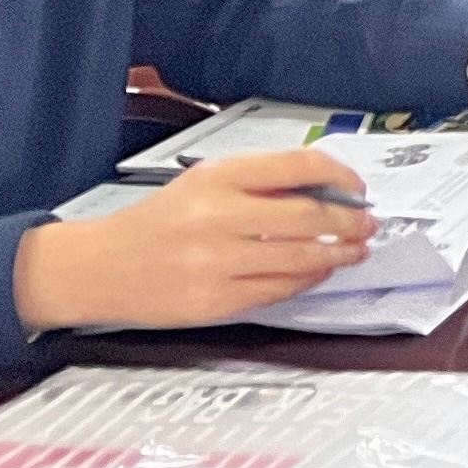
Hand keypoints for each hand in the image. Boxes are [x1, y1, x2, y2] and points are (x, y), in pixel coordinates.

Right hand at [13, 148, 376, 331]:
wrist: (98, 268)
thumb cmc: (157, 222)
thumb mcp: (204, 182)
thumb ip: (261, 180)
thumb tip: (328, 187)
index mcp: (217, 178)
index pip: (299, 166)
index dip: (341, 176)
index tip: (358, 187)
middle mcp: (218, 216)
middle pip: (309, 216)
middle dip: (350, 221)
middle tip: (368, 223)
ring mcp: (216, 262)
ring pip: (302, 258)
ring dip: (339, 254)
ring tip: (355, 249)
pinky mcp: (214, 301)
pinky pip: (279, 290)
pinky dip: (308, 280)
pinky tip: (319, 272)